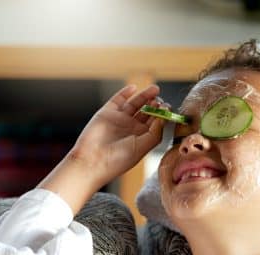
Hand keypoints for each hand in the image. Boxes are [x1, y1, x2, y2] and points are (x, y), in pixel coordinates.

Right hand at [39, 85, 164, 213]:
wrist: (92, 161)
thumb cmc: (117, 160)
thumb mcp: (142, 147)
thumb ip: (155, 132)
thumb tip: (163, 117)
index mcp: (140, 138)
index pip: (155, 122)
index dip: (162, 114)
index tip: (168, 108)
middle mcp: (130, 128)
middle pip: (146, 111)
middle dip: (155, 104)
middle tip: (160, 99)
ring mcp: (119, 120)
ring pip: (135, 103)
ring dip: (145, 96)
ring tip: (155, 89)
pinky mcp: (107, 113)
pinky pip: (118, 100)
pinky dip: (125, 93)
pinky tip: (134, 88)